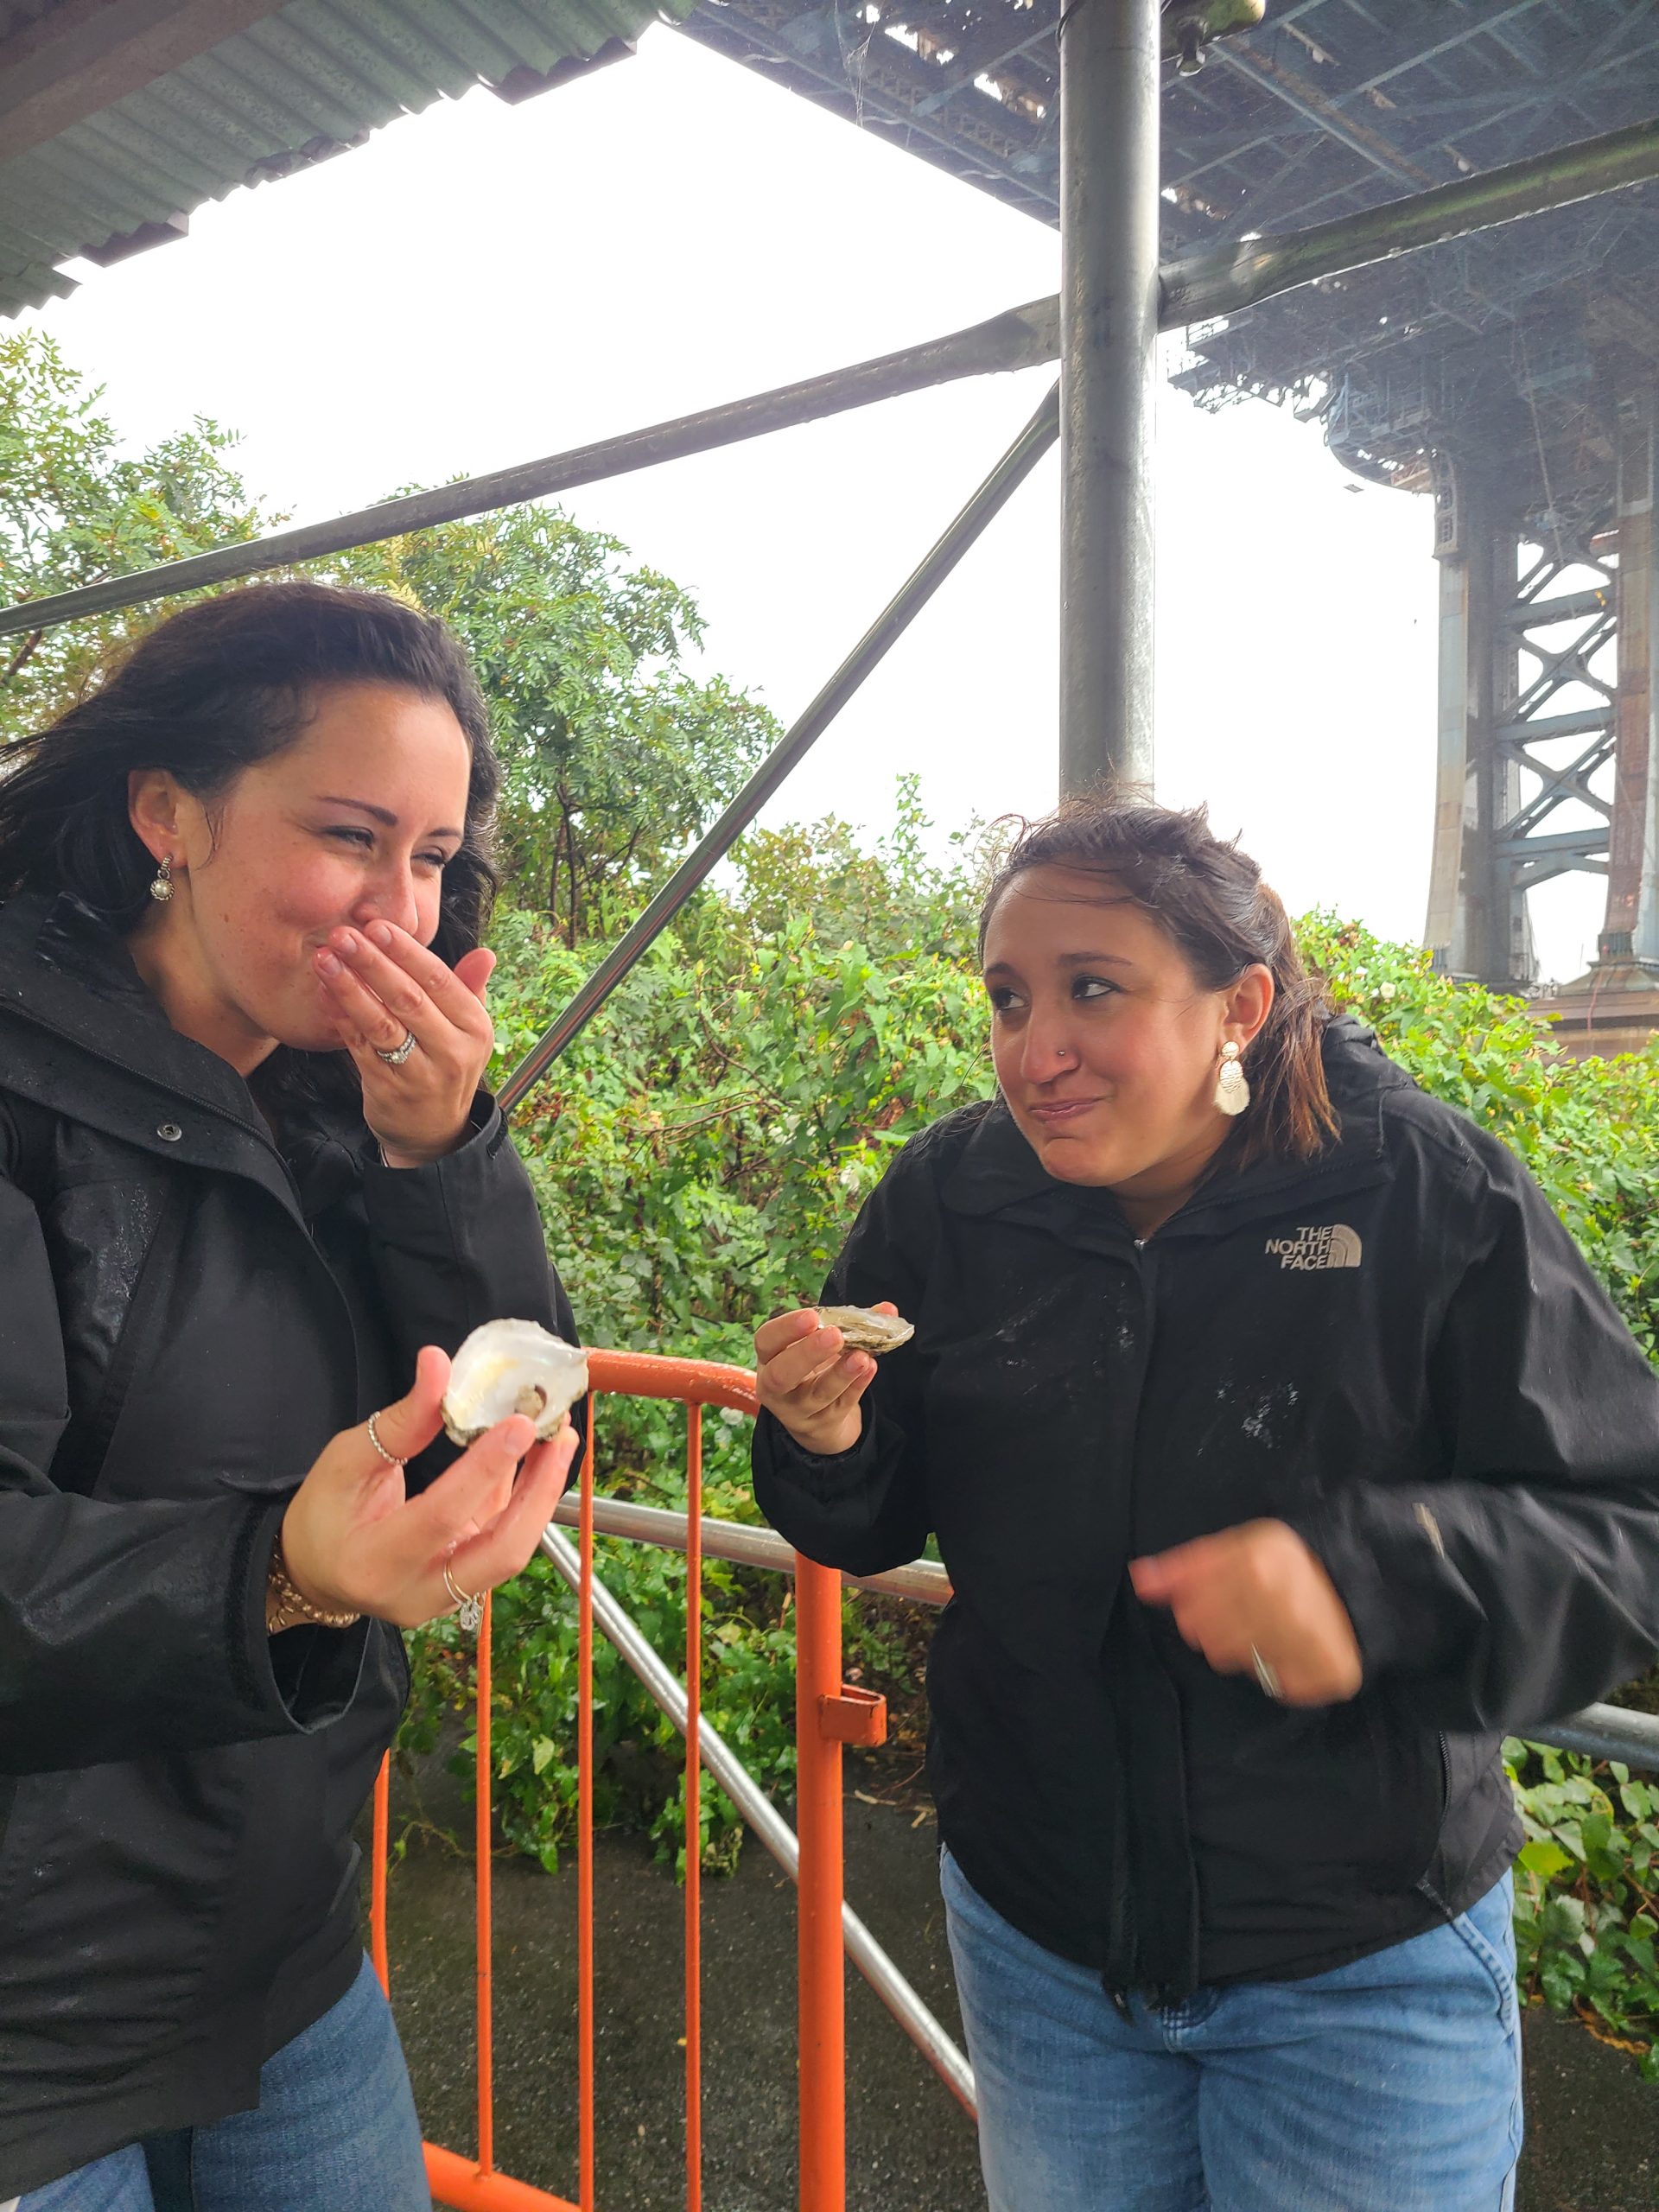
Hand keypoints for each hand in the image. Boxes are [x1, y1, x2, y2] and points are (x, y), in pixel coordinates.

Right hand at [279, 1347, 579, 1628]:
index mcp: (374, 1561)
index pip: (443, 1514)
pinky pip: (502, 1543)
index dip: (485, 1467)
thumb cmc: (324, 1512)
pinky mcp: (463, 1590)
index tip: (521, 1422)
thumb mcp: (347, 1459)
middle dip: (538, 1491)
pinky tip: (535, 1459)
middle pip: (500, 1553)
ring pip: (510, 1552)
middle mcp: (416, 1593)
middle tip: (558, 1433)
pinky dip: (523, 1501)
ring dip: (540, 1494)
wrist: (314, 1571)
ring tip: (559, 1439)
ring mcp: (445, 1600)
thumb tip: (438, 1363)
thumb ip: (401, 1421)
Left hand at [313, 921, 496, 1164]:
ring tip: (325, 960)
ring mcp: (420, 1074)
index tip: (376, 925)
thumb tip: (486, 954)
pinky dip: (342, 1020)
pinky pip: (361, 1049)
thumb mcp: (467, 1030)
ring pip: (382, 1025)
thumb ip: (469, 989)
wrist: (434, 1132)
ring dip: (350, 989)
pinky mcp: (389, 1090)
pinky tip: (325, 996)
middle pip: (408, 999)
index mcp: (474, 1027)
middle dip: (372, 963)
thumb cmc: (446, 1064)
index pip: (439, 981)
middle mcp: (452, 1051)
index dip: (406, 952)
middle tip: (342, 935)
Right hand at [754, 1301, 895, 1455]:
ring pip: (817, 1394)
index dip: (786, 1328)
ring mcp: (799, 1410)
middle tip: (835, 1335)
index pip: (766, 1341)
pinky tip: (870, 1369)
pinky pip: (842, 1405)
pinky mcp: (824, 1424)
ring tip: (861, 1357)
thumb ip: (847, 1323)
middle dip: (808, 1353)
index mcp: (770, 1358)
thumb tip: (887, 1309)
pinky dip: (857, 1386)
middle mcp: (776, 1387)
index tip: (812, 1316)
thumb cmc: (814, 1369)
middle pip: (783, 1374)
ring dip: (840, 1374)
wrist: (817, 1419)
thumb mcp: (819, 1345)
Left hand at [1128, 1518, 1362, 1706]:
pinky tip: (1284, 1646)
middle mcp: (1281, 1599)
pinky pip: (1271, 1681)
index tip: (1201, 1599)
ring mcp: (1305, 1639)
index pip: (1190, 1601)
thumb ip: (1185, 1564)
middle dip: (1211, 1624)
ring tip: (1262, 1626)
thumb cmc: (1288, 1564)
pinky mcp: (1325, 1673)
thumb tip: (1140, 1579)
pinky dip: (1271, 1668)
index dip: (1190, 1603)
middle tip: (1238, 1612)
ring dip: (1238, 1645)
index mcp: (1257, 1559)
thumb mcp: (1237, 1547)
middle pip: (1205, 1633)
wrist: (1357, 1584)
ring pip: (1230, 1658)